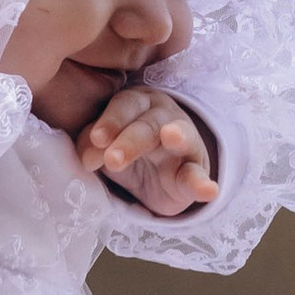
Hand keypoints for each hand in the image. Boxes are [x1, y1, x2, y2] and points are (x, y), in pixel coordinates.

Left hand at [76, 86, 219, 216]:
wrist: (161, 177)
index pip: (125, 105)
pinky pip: (199, 177)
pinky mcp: (195, 171)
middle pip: (148, 123)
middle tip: (113, 159)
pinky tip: (209, 190)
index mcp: (138, 104)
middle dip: (130, 140)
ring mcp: (185, 143)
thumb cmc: (128, 150)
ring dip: (176, 137)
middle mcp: (164, 117)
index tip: (96, 138)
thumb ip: (92, 145)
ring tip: (172, 136)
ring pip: (181, 137)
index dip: (110, 121)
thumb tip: (86, 157)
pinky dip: (203, 184)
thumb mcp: (106, 145)